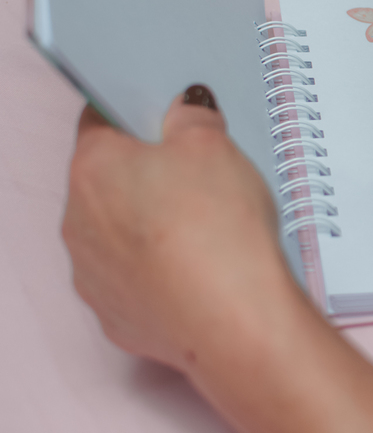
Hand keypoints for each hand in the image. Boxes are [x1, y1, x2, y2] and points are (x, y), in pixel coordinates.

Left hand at [63, 88, 292, 370]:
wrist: (235, 321)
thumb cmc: (219, 232)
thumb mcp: (216, 146)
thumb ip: (192, 118)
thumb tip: (183, 112)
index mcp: (93, 168)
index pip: (99, 121)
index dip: (136, 115)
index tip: (166, 120)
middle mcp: (78, 222)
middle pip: (108, 180)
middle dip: (148, 174)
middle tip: (200, 176)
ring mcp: (92, 275)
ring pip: (118, 233)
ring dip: (152, 225)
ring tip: (207, 228)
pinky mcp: (116, 315)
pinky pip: (135, 280)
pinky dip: (162, 271)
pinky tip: (200, 269)